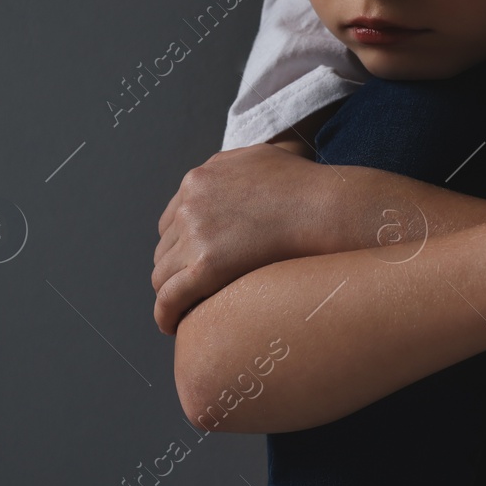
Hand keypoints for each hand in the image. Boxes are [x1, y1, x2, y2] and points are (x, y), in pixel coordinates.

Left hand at [152, 144, 338, 335]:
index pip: (171, 220)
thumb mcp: (256, 158)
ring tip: (185, 312)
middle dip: (176, 270)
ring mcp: (195, 234)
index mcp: (198, 179)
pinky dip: (165, 314)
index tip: (191, 263)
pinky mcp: (206, 266)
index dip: (181, 245)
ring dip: (172, 293)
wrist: (323, 206)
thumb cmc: (304, 185)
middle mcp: (190, 204)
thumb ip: (230, 169)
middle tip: (190, 292)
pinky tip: (171, 327)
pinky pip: (170, 297)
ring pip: (163, 275)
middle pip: (165, 248)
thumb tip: (226, 181)